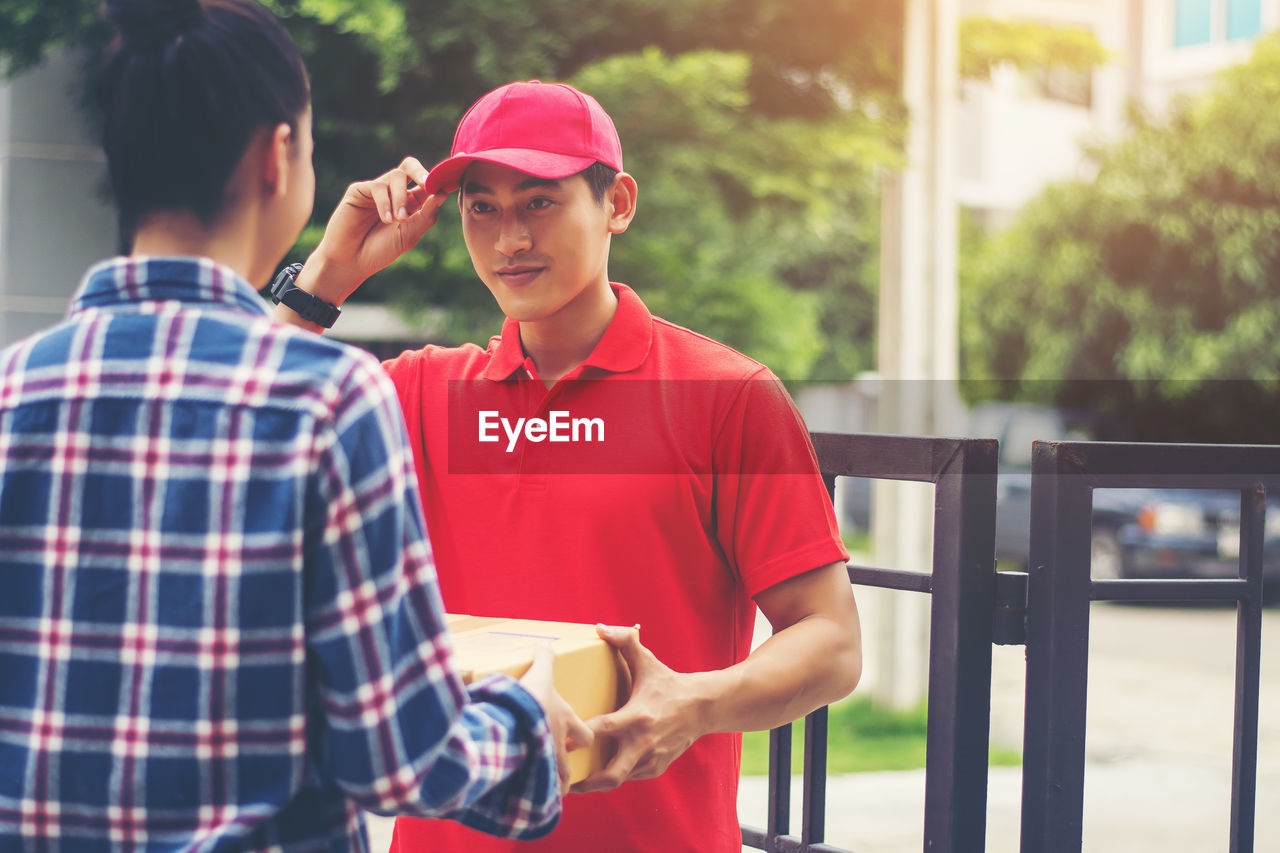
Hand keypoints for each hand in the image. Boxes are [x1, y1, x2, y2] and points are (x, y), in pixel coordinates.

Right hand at [298, 157, 447, 303]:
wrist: (352, 261)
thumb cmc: (381, 250)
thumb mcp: (410, 234)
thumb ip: (427, 214)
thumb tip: (444, 193)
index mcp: (411, 203)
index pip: (427, 183)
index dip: (440, 178)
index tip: (455, 174)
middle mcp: (394, 192)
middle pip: (409, 167)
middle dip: (422, 172)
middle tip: (428, 184)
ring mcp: (377, 189)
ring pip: (396, 176)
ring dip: (401, 198)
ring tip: (399, 220)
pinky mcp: (359, 190)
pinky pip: (378, 187)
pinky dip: (385, 203)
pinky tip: (386, 220)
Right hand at [519, 643, 593, 793]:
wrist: (511, 727)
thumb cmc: (530, 701)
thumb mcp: (539, 675)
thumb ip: (544, 659)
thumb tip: (545, 643)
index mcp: (566, 720)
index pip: (586, 734)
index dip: (585, 736)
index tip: (583, 740)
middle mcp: (557, 745)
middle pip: (569, 765)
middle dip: (567, 771)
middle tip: (564, 773)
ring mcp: (542, 762)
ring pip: (553, 782)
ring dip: (551, 787)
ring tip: (546, 793)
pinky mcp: (526, 775)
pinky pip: (532, 792)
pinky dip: (530, 797)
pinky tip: (523, 801)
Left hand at [570, 625, 704, 793]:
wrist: (703, 706)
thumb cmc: (669, 683)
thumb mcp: (647, 661)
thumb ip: (624, 642)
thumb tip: (599, 627)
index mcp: (637, 716)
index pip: (602, 730)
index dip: (580, 737)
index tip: (560, 740)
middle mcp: (644, 742)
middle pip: (611, 774)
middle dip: (586, 783)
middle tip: (564, 780)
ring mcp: (652, 758)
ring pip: (619, 780)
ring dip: (597, 781)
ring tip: (575, 779)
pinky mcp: (657, 767)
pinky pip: (630, 777)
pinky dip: (615, 775)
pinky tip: (599, 771)